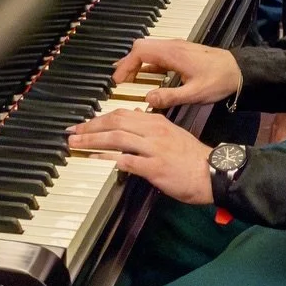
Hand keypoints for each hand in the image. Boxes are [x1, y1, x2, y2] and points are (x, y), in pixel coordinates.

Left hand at [65, 108, 214, 204]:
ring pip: (118, 138)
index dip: (99, 118)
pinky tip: (96, 160)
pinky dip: (110, 159)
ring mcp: (153, 149)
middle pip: (115, 123)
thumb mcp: (171, 132)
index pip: (122, 114)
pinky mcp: (155, 167)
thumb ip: (151, 124)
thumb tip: (134, 113)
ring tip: (77, 145)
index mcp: (156, 121)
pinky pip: (128, 160)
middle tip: (73, 133)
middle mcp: (153, 131)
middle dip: (91, 127)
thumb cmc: (191, 155)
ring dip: (94, 141)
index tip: (84, 124)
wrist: (213, 171)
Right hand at [111, 38, 242, 109]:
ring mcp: (176, 48)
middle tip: (120, 81)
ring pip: (148, 49)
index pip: (140, 51)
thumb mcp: (194, 94)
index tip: (117, 80)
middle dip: (128, 62)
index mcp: (172, 53)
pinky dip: (147, 63)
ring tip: (127, 79)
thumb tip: (147, 99)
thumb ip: (170, 96)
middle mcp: (172, 46)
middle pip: (141, 47)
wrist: (238, 71)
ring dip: (136, 62)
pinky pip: (157, 54)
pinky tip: (145, 76)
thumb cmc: (218, 81)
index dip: (126, 64)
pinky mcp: (180, 53)